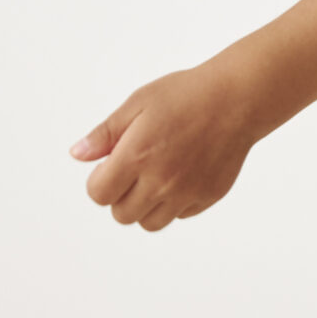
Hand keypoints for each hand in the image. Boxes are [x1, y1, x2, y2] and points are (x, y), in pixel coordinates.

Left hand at [71, 63, 258, 230]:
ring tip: (156, 176)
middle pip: (122, 214)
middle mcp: (161, 181)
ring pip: (150, 222)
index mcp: (137, 156)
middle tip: (135, 169)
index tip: (111, 166)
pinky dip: (174, 203)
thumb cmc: (187, 95)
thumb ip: (105, 134)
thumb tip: (78, 155)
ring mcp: (187, 193)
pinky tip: (181, 174)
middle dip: (120, 195)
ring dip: (146, 205)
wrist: (238, 99)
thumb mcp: (138, 103)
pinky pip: (180, 214)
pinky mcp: (208, 196)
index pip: (99, 194)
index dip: (99, 181)